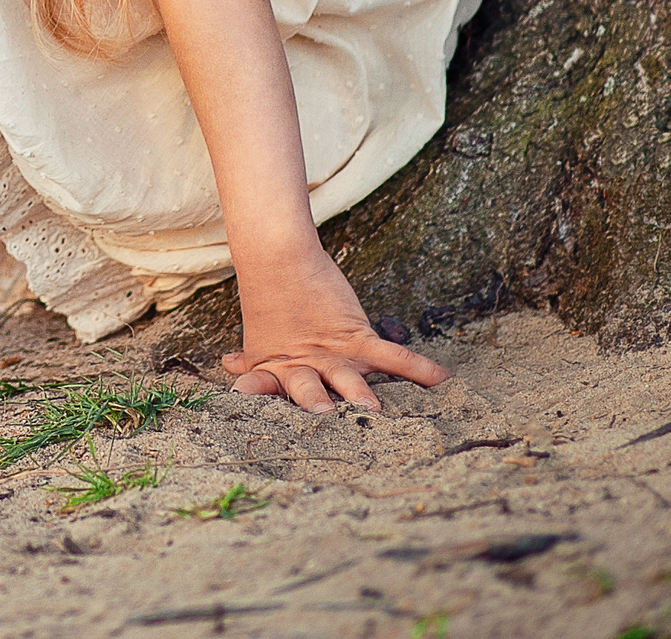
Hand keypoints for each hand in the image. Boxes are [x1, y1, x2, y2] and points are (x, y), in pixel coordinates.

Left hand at [221, 242, 448, 412]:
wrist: (280, 257)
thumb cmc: (271, 300)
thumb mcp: (261, 337)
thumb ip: (251, 362)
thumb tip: (228, 366)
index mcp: (277, 369)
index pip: (263, 389)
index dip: (254, 398)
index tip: (243, 405)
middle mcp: (304, 365)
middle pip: (307, 388)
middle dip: (315, 403)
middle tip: (323, 415)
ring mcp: (332, 351)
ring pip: (347, 376)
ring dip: (358, 392)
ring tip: (371, 406)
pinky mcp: (355, 335)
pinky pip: (391, 355)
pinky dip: (418, 368)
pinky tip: (443, 381)